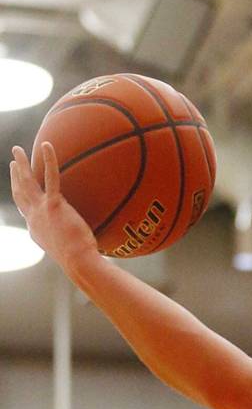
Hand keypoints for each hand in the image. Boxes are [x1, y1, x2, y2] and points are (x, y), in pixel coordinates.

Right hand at [9, 143, 98, 268]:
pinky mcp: (54, 205)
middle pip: (19, 192)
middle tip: (13, 160)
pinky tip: (47, 145)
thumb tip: (82, 240)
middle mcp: (33, 218)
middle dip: (15, 175)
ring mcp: (42, 211)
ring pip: (27, 182)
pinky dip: (48, 160)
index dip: (20, 194)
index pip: (25, 208)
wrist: (78, 262)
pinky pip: (50, 177)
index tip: (18, 182)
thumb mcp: (69, 249)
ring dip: (21, 164)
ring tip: (17, 149)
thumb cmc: (81, 260)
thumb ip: (69, 239)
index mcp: (36, 229)